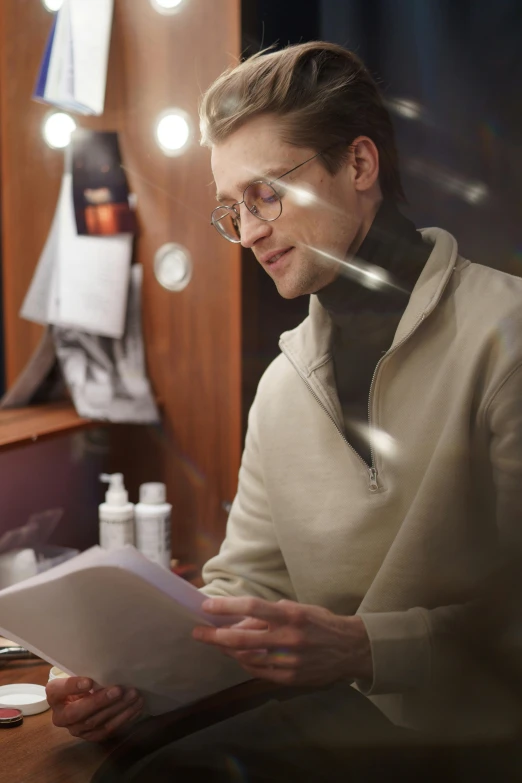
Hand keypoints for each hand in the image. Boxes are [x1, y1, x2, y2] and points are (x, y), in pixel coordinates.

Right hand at [46, 676, 143, 742]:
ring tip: (133, 696)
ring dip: (117, 709)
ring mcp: (76, 729)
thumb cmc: (81, 681)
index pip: (58, 691)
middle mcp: (61, 717)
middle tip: (119, 690)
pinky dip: (123, 719)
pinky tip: (135, 708)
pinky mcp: (90, 737)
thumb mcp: (79, 674)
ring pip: (96, 722)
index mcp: (54, 696)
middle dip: (101, 701)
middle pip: (78, 712)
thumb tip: (108, 667)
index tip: (89, 681)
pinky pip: (107, 730)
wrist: (79, 700)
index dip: (73, 686)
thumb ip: (87, 672)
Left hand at [192, 597, 372, 686]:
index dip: (227, 607)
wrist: (350, 649)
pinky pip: (258, 671)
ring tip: (217, 642)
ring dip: (228, 650)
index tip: (207, 606)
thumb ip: (270, 614)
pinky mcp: (290, 679)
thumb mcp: (297, 609)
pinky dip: (244, 662)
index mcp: (292, 616)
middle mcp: (289, 639)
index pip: (252, 608)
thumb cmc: (320, 623)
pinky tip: (237, 655)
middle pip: (242, 638)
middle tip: (198, 632)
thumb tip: (241, 619)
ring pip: (247, 657)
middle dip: (215, 635)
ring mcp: (289, 662)